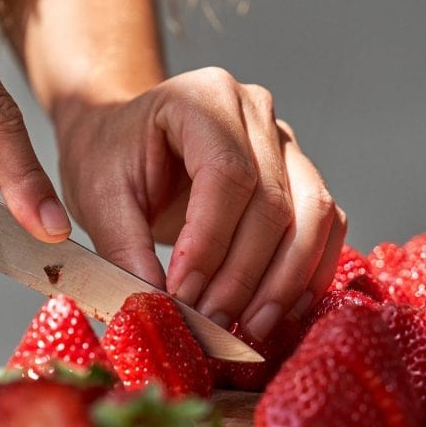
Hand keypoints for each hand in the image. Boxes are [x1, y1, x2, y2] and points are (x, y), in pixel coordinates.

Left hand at [54, 67, 345, 340]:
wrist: (124, 137)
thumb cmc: (109, 157)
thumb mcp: (99, 195)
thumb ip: (124, 246)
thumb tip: (159, 306)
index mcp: (204, 97)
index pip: (226, 175)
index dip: (210, 243)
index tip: (182, 295)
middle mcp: (256, 111)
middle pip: (273, 202)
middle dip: (243, 275)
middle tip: (211, 325)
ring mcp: (286, 143)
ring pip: (312, 215)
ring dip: (285, 281)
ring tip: (251, 329)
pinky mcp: (300, 177)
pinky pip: (327, 225)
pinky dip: (310, 272)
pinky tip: (284, 312)